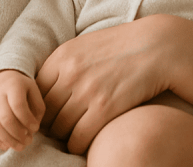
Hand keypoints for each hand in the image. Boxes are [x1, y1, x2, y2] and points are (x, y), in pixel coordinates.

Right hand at [0, 70, 44, 151]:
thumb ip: (37, 110)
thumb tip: (31, 130)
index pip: (18, 106)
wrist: (4, 77)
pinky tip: (7, 146)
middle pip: (6, 118)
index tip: (36, 128)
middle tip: (28, 141)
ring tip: (20, 146)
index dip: (28, 120)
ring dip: (9, 140)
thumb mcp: (34, 92)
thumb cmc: (23, 88)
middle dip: (19, 134)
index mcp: (13, 85)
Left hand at [34, 15, 173, 154]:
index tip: (49, 114)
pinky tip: (82, 143)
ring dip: (64, 136)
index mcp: (62, 56)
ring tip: (71, 136)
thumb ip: (64, 64)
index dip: (40, 107)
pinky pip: (78, 138)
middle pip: (46, 112)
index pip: (36, 92)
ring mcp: (87, 92)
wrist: (157, 47)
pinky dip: (77, 145)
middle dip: (50, 124)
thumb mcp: (85, 46)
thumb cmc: (121, 47)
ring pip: (60, 128)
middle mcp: (70, 74)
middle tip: (58, 130)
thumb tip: (44, 90)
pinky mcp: (105, 109)